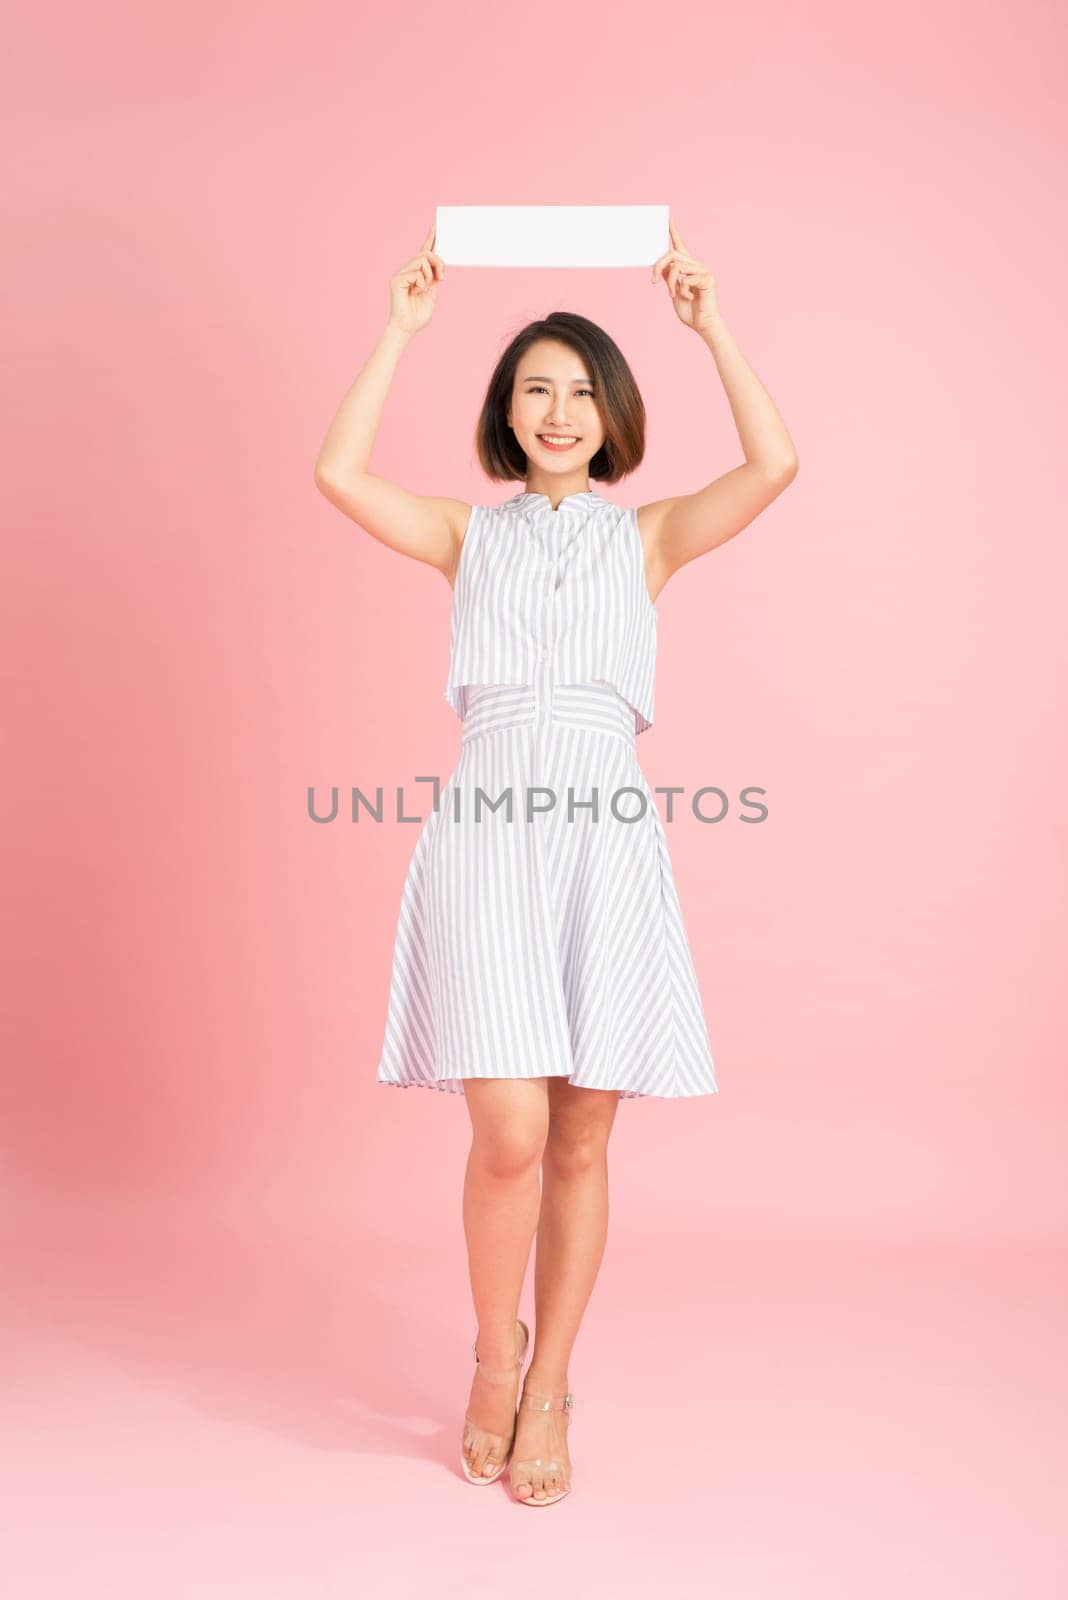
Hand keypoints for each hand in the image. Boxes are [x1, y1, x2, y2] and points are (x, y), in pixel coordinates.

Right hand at [388, 221, 444, 335]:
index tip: (436, 226)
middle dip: (438, 262)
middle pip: (426, 253)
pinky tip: (414, 293)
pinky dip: (421, 283)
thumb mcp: (432, 294)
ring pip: (422, 260)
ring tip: (423, 289)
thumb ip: (434, 278)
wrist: (407, 327)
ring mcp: (401, 273)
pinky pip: (416, 272)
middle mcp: (408, 270)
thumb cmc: (418, 315)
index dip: (430, 239)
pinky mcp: (397, 278)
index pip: (424, 252)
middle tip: (442, 277)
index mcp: (417, 274)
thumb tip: (439, 266)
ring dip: (429, 275)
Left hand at [651, 217, 719, 332]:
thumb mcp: (674, 291)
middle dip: (659, 266)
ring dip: (670, 282)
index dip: (673, 232)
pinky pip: (686, 278)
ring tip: (674, 294)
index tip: (668, 218)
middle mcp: (695, 265)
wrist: (703, 324)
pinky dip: (683, 290)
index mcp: (687, 267)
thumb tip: (662, 266)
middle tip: (654, 280)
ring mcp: (702, 269)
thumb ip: (669, 277)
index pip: (679, 246)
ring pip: (677, 266)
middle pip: (672, 254)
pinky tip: (690, 297)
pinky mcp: (707, 277)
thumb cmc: (690, 310)